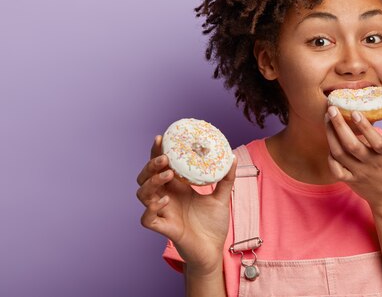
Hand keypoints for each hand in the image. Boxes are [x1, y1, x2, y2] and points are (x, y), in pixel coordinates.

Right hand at [136, 135, 235, 275]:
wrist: (214, 250)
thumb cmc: (213, 225)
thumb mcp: (222, 198)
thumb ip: (226, 179)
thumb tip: (232, 157)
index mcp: (176, 188)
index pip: (160, 167)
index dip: (157, 152)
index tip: (161, 138)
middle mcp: (165, 198)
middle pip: (145, 177)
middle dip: (151, 165)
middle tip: (165, 159)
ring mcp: (162, 213)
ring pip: (142, 194)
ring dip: (152, 182)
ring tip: (168, 175)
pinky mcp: (164, 229)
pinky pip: (147, 218)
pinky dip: (151, 208)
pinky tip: (165, 201)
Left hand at [325, 107, 381, 209]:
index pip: (376, 140)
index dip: (365, 127)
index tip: (355, 112)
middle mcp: (371, 163)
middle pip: (352, 145)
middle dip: (339, 126)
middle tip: (331, 110)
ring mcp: (359, 172)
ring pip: (340, 154)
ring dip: (331, 136)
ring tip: (327, 120)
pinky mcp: (350, 180)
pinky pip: (336, 170)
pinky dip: (330, 158)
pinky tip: (329, 144)